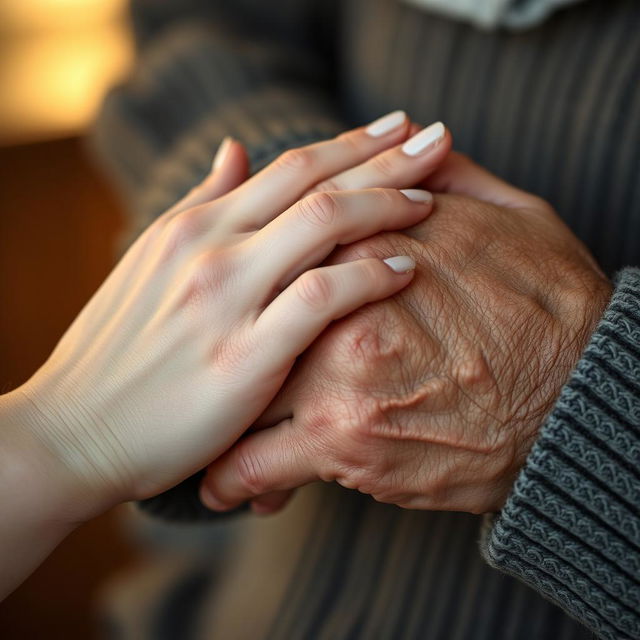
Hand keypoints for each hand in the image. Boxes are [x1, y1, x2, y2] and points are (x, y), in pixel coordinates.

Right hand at [2, 114, 452, 521]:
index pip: (287, 166)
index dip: (349, 142)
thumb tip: (235, 150)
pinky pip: (321, 297)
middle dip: (383, 154)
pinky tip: (407, 268)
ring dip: (385, 203)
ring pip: (322, 224)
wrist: (74, 431)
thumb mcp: (152, 261)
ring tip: (431, 197)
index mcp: (191, 225)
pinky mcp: (243, 356)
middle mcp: (210, 247)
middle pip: (313, 181)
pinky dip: (369, 275)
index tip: (396, 128)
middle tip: (436, 137)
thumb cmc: (118, 354)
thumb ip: (200, 203)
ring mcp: (226, 298)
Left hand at [201, 153, 612, 514]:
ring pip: (236, 402)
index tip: (239, 297)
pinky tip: (229, 487)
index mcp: (367, 255)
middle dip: (218, 353)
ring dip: (218, 425)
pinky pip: (260, 466)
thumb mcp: (508, 218)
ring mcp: (335, 385)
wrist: (585, 397)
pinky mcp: (348, 450)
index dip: (251, 275)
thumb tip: (417, 142)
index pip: (277, 254)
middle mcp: (337, 317)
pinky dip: (238, 478)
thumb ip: (450, 181)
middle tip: (201, 375)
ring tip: (210, 443)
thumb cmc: (547, 304)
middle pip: (243, 328)